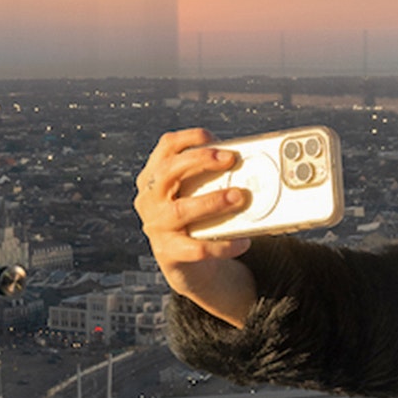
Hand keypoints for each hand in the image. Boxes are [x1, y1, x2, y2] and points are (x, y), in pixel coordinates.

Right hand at [133, 128, 256, 326]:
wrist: (183, 261)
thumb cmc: (194, 218)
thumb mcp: (194, 192)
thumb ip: (210, 178)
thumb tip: (249, 165)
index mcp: (154, 177)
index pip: (165, 147)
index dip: (188, 138)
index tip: (212, 137)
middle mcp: (149, 199)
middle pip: (169, 172)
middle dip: (201, 161)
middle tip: (230, 159)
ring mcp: (156, 226)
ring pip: (181, 210)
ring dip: (212, 201)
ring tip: (239, 197)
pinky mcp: (168, 252)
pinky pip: (197, 248)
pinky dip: (223, 245)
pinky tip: (243, 241)